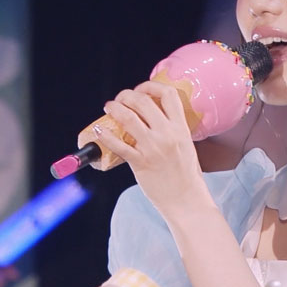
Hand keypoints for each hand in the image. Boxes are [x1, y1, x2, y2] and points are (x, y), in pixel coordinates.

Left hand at [96, 81, 210, 215]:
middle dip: (127, 95)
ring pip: (128, 117)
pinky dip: (105, 135)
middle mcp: (167, 134)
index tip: (141, 90)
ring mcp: (153, 148)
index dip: (151, 86)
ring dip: (114, 108)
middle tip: (120, 99)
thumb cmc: (187, 176)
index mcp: (180, 128)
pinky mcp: (140, 163)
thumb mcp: (185, 146)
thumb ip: (172, 131)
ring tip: (109, 108)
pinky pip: (118, 145)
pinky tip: (99, 130)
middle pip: (143, 101)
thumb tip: (153, 120)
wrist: (186, 200)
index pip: (168, 94)